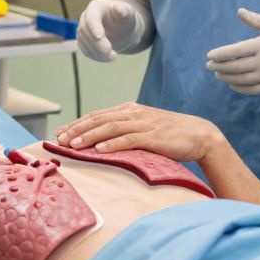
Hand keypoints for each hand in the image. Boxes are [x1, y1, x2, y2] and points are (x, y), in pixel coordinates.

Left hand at [53, 102, 222, 162]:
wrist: (199, 134)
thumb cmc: (169, 135)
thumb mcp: (143, 129)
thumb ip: (125, 132)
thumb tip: (101, 143)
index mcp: (129, 110)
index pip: (97, 115)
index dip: (77, 123)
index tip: (61, 132)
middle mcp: (133, 113)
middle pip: (98, 119)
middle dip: (77, 129)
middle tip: (60, 139)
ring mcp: (143, 123)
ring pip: (110, 127)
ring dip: (90, 136)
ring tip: (74, 144)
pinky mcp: (152, 135)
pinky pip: (128, 139)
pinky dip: (112, 144)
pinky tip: (99, 150)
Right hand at [78, 0, 139, 61]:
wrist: (121, 28)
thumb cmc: (124, 18)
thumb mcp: (128, 12)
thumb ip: (124, 10)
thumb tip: (118, 8)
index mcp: (95, 7)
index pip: (91, 17)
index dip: (94, 27)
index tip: (100, 37)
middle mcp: (85, 17)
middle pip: (86, 31)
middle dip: (98, 44)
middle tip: (112, 54)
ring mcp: (82, 30)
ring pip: (84, 43)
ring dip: (98, 52)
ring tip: (113, 56)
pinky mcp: (83, 42)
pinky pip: (86, 51)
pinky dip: (96, 56)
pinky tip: (107, 58)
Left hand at [205, 8, 259, 94]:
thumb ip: (255, 19)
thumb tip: (239, 11)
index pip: (236, 50)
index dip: (221, 54)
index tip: (209, 55)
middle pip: (236, 66)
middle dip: (219, 66)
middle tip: (209, 66)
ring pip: (242, 79)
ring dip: (227, 77)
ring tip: (218, 74)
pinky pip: (252, 90)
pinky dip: (239, 88)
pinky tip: (232, 84)